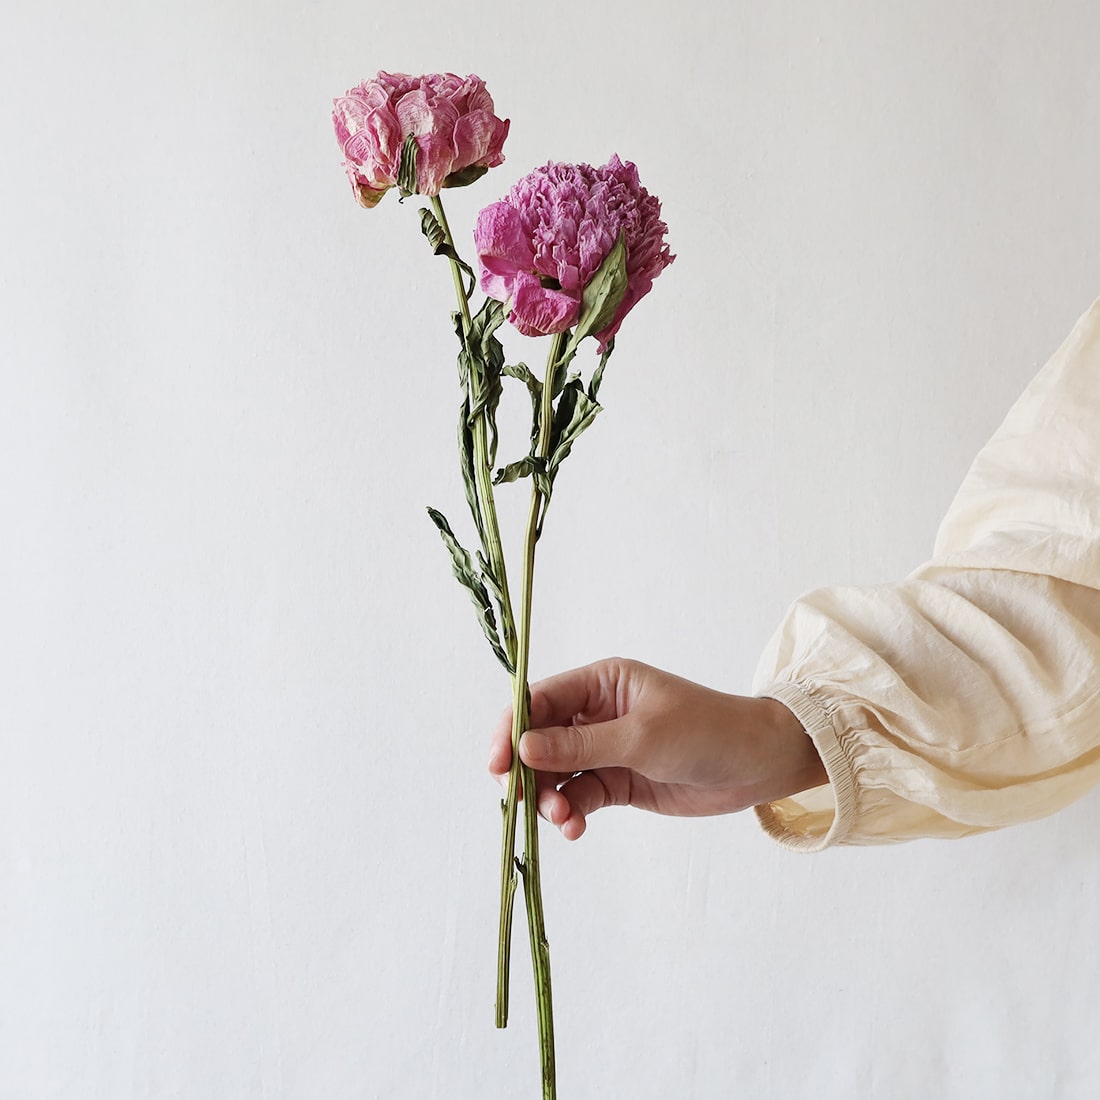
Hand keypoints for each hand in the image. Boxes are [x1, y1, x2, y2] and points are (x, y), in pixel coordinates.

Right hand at [488, 658, 825, 839]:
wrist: (758, 765)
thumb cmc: (706, 731)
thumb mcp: (641, 736)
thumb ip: (580, 744)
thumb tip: (523, 748)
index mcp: (600, 683)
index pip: (539, 701)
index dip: (511, 730)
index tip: (496, 764)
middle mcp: (596, 713)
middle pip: (539, 740)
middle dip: (526, 771)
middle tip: (520, 801)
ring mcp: (605, 749)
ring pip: (555, 774)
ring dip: (549, 799)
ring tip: (563, 820)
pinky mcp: (617, 781)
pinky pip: (579, 796)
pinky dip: (571, 814)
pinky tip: (575, 828)